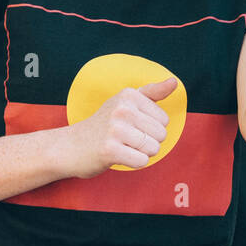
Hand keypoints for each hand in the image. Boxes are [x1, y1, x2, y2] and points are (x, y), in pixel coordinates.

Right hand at [61, 77, 175, 175]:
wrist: (70, 146)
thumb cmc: (104, 125)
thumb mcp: (125, 102)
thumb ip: (152, 92)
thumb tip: (175, 81)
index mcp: (128, 95)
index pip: (164, 120)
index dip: (150, 128)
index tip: (129, 126)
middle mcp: (122, 109)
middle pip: (161, 134)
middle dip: (147, 142)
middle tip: (124, 139)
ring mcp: (115, 129)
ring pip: (153, 148)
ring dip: (140, 153)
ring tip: (121, 147)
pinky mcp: (110, 150)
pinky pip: (142, 162)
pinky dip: (133, 163)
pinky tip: (117, 156)